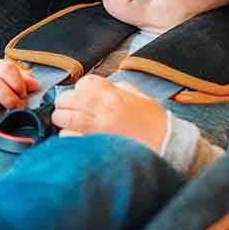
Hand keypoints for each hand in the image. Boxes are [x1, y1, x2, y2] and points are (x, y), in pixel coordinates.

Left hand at [50, 75, 166, 151]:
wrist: (166, 146)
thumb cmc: (154, 122)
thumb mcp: (139, 97)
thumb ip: (119, 88)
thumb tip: (103, 87)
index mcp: (114, 96)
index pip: (84, 83)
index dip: (81, 89)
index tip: (84, 95)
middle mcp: (103, 110)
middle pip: (67, 99)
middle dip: (65, 103)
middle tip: (70, 109)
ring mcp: (97, 129)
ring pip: (63, 118)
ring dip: (62, 119)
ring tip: (68, 122)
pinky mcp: (93, 146)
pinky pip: (68, 138)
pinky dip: (67, 137)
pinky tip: (76, 137)